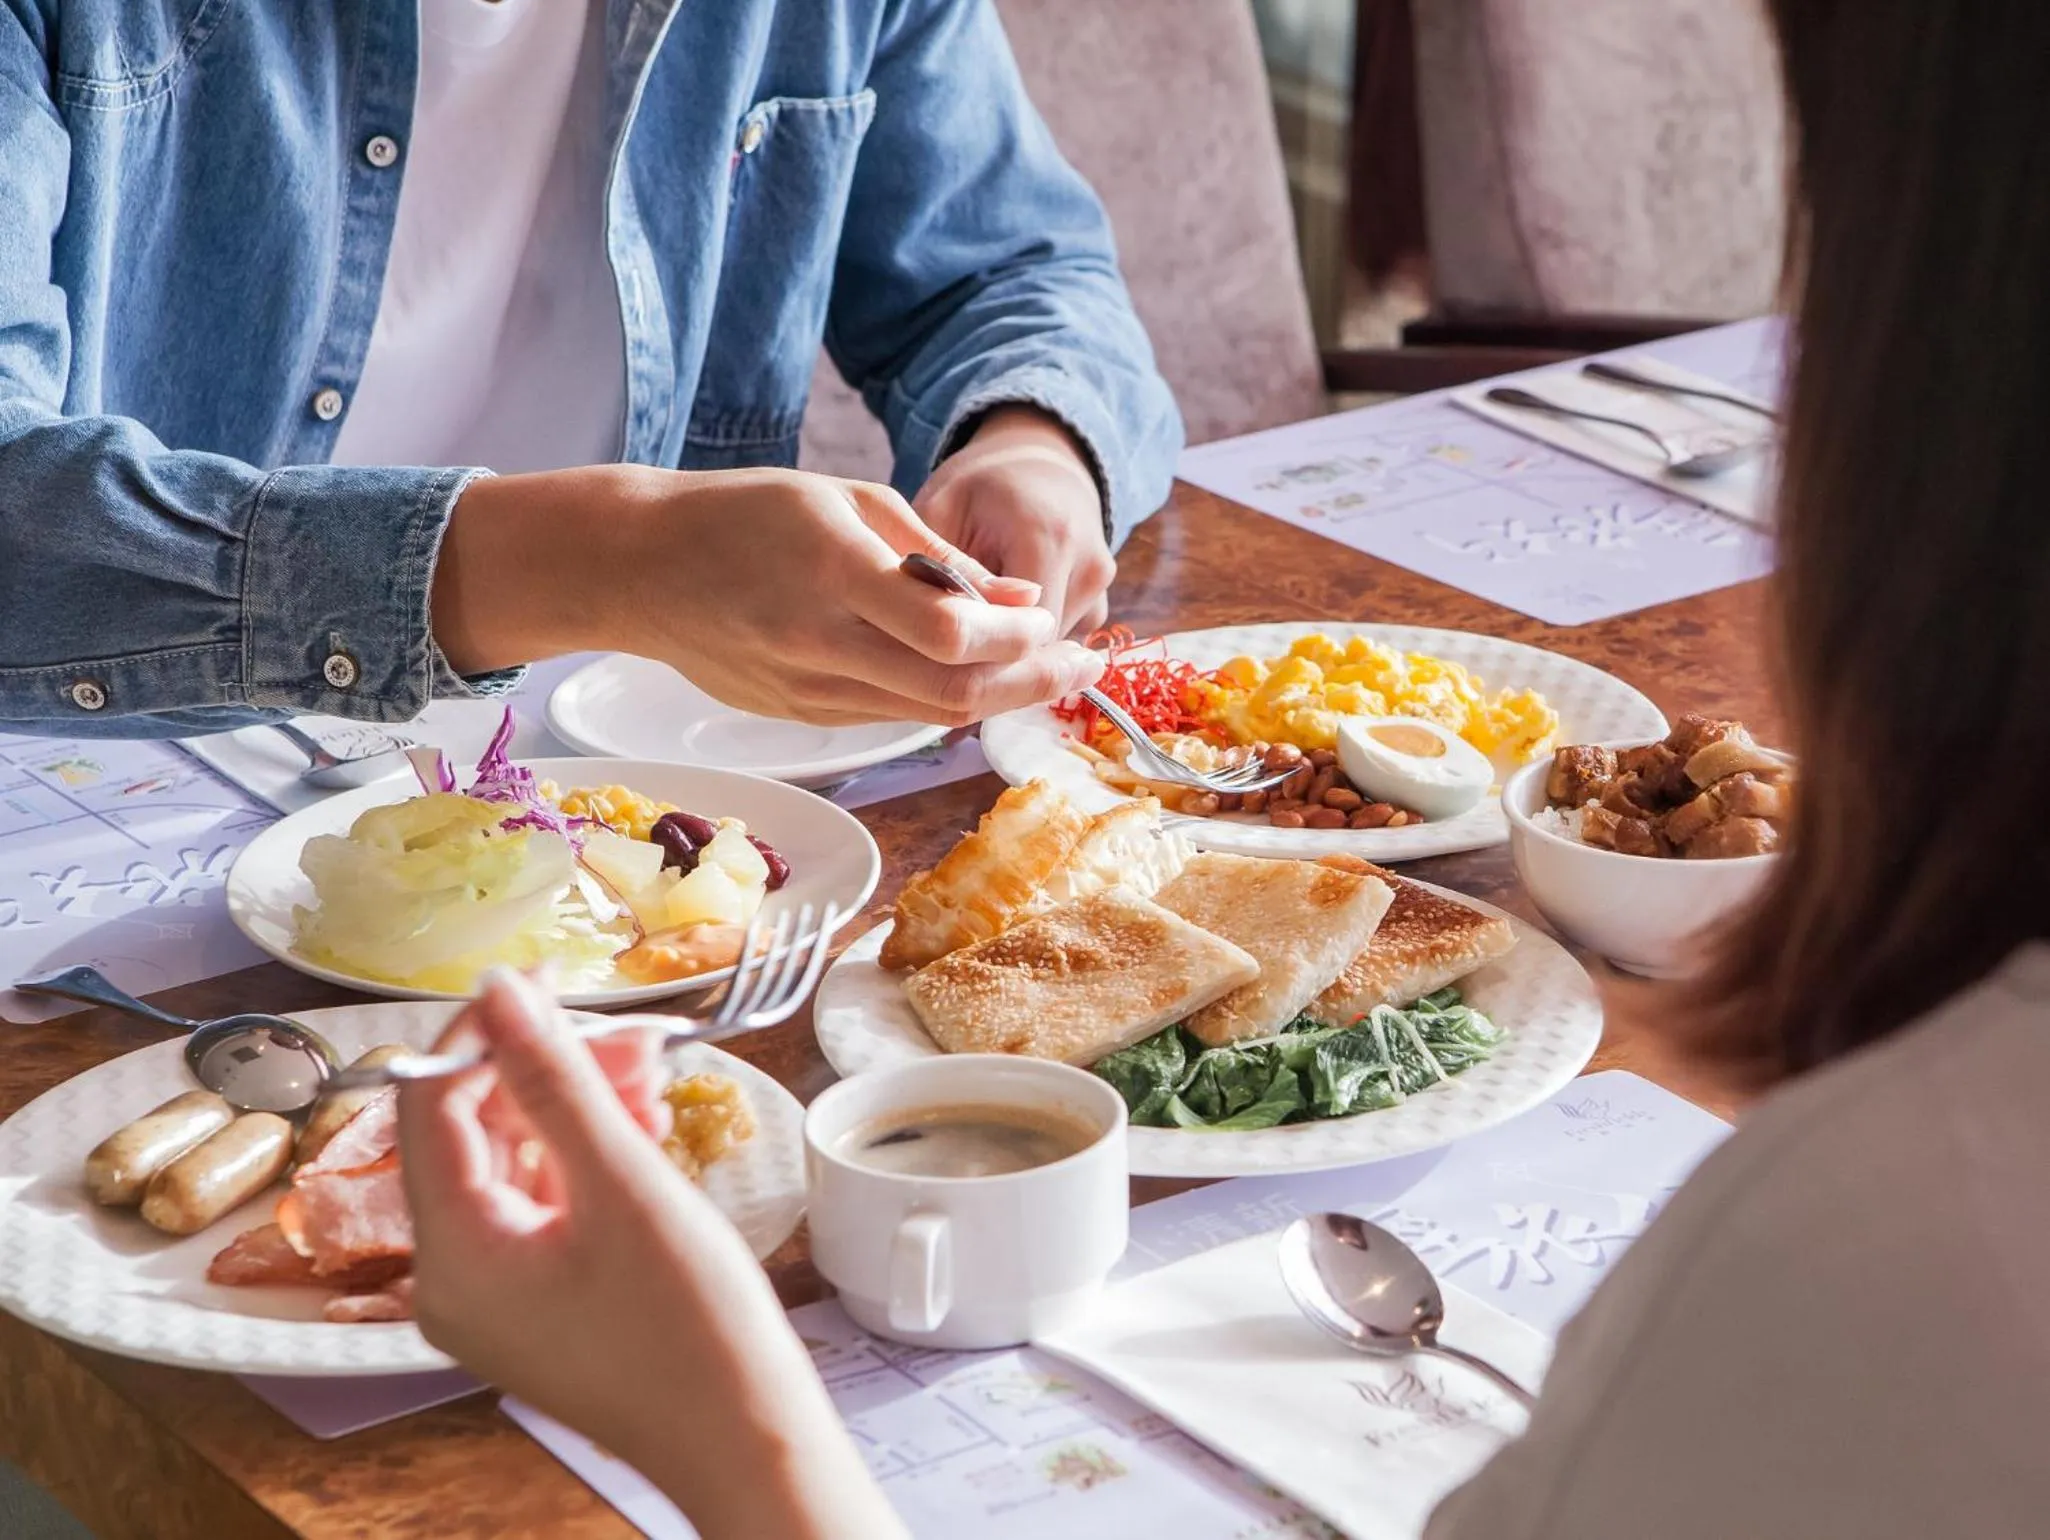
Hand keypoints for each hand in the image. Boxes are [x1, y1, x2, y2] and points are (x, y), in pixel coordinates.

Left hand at [399, 971, 904, 1539]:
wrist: (748, 1441)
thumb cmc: (691, 1333)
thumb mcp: (623, 1186)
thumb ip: (556, 1079)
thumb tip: (500, 990)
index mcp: (452, 1257)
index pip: (431, 1107)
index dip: (484, 1032)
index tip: (548, 981)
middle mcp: (453, 1280)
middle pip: (479, 1132)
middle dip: (553, 1071)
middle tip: (633, 1035)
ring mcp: (496, 1296)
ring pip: (519, 1162)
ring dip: (581, 1108)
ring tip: (656, 1078)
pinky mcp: (538, 1302)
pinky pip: (545, 1203)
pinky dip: (591, 1158)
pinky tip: (648, 1129)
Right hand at [432, 463, 1103, 727]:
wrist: (639, 569)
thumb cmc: (744, 513)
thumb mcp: (847, 499)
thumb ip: (936, 556)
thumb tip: (1021, 604)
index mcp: (834, 573)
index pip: (952, 636)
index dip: (1021, 641)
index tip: (1057, 624)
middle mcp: (822, 644)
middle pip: (955, 695)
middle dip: (1034, 685)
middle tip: (1083, 669)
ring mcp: (809, 691)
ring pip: (930, 716)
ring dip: (1000, 700)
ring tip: (1046, 674)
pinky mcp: (802, 715)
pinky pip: (893, 715)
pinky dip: (946, 699)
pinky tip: (977, 677)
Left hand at [915, 406, 1114, 636]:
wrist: (1038, 463)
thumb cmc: (979, 486)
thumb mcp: (942, 511)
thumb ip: (936, 571)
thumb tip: (923, 632)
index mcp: (1049, 539)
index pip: (1017, 635)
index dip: (973, 651)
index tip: (931, 650)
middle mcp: (1089, 567)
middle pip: (1037, 649)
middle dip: (989, 655)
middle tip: (941, 642)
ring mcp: (1100, 588)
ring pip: (1047, 651)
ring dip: (1007, 648)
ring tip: (972, 616)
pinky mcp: (1100, 601)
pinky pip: (1059, 641)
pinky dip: (1026, 641)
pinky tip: (1000, 615)